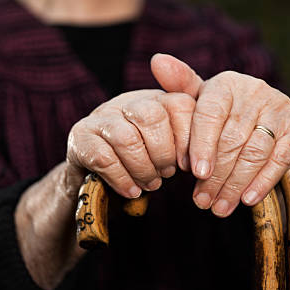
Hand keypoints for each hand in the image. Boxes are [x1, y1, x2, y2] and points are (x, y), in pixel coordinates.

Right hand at [65, 89, 194, 198]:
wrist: (97, 178)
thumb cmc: (146, 162)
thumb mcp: (174, 149)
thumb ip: (195, 142)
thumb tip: (209, 156)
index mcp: (157, 99)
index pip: (180, 105)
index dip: (189, 138)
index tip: (191, 165)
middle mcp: (129, 101)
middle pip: (152, 116)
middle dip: (163, 153)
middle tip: (166, 175)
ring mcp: (102, 116)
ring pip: (127, 138)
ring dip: (143, 168)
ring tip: (150, 183)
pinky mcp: (80, 136)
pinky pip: (103, 157)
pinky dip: (122, 178)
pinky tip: (131, 190)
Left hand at [151, 54, 289, 217]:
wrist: (276, 123)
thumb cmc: (229, 114)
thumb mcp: (204, 101)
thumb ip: (180, 86)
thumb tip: (157, 60)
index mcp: (227, 83)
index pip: (211, 113)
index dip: (202, 144)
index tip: (195, 173)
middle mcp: (256, 90)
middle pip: (231, 138)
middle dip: (216, 175)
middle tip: (203, 201)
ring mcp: (280, 108)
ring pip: (254, 151)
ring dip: (235, 184)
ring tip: (220, 207)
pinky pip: (280, 158)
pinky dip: (263, 181)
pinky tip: (247, 199)